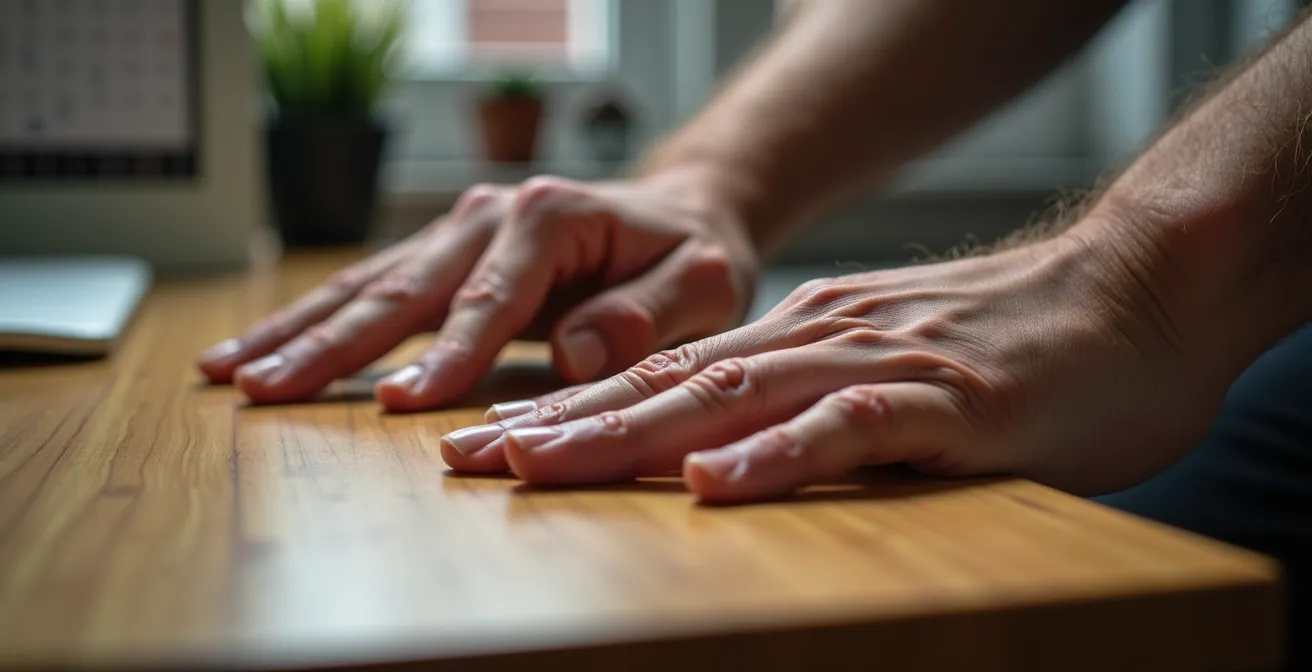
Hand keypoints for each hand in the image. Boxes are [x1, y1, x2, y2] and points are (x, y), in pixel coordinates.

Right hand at [197, 171, 759, 410]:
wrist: (680, 215)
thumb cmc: (693, 254)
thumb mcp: (704, 283)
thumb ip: (646, 316)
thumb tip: (573, 353)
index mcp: (552, 218)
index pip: (491, 300)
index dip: (449, 354)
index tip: (402, 404)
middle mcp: (491, 215)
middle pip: (403, 287)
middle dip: (332, 344)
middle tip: (266, 390)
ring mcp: (460, 230)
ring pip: (367, 284)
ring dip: (300, 331)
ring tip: (230, 372)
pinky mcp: (444, 253)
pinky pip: (371, 288)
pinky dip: (313, 320)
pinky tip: (260, 346)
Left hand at [438, 221, 1227, 500]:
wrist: (1139, 294)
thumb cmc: (1017, 353)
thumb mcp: (890, 373)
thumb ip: (816, 404)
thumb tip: (734, 449)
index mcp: (801, 340)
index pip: (667, 378)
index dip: (574, 412)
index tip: (492, 446)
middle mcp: (820, 342)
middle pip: (671, 386)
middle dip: (564, 426)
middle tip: (469, 460)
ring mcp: (880, 366)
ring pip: (733, 399)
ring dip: (630, 434)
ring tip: (540, 466)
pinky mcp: (950, 403)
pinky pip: (850, 431)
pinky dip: (778, 457)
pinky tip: (713, 484)